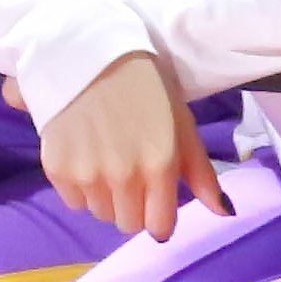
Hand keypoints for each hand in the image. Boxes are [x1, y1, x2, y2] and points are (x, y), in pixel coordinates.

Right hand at [37, 50, 227, 241]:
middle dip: (133, 206)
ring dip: (106, 196)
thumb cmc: (146, 87)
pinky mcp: (57, 168)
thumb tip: (224, 212)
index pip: (159, 227)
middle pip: (128, 223)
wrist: (90, 54)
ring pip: (100, 212)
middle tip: (130, 173)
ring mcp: (86, 174)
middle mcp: (123, 176)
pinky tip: (85, 156)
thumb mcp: (182, 123)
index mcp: (159, 165)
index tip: (155, 200)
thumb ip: (201, 171)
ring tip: (107, 160)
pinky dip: (80, 187)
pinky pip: (73, 201)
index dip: (159, 217)